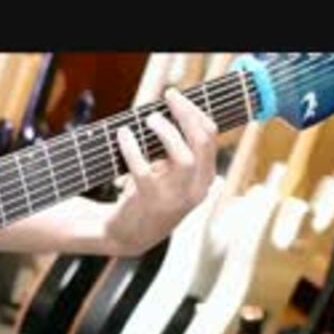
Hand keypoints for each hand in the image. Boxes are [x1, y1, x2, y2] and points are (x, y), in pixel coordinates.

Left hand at [104, 88, 218, 254]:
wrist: (127, 236)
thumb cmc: (148, 199)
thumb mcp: (171, 178)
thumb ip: (176, 153)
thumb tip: (169, 113)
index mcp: (204, 180)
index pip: (209, 139)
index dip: (194, 112)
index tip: (177, 97)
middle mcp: (195, 190)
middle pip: (201, 143)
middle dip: (186, 114)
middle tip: (168, 96)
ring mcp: (174, 198)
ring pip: (182, 157)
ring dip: (166, 132)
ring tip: (149, 118)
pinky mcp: (149, 202)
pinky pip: (144, 170)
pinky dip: (133, 148)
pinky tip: (124, 135)